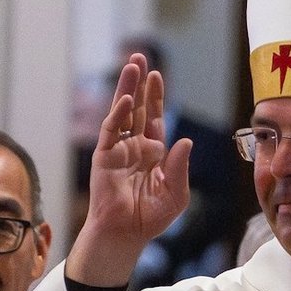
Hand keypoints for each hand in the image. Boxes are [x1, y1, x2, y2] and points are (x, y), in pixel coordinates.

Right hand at [67, 54, 192, 285]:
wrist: (126, 234)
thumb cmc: (149, 218)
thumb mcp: (176, 193)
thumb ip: (180, 166)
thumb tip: (185, 140)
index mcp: (152, 152)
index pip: (153, 117)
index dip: (155, 96)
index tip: (157, 75)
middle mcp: (134, 146)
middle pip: (136, 107)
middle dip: (138, 83)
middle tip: (139, 56)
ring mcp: (118, 150)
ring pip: (122, 112)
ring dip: (126, 89)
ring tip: (131, 66)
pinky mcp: (104, 157)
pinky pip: (111, 131)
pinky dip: (117, 114)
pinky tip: (124, 99)